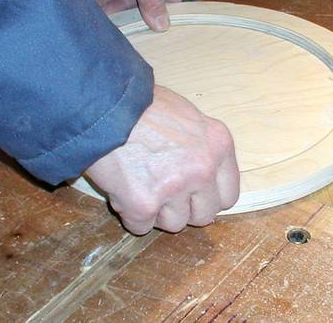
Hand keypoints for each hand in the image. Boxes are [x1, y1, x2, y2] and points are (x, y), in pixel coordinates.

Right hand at [85, 86, 239, 233]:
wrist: (104, 104)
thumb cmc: (141, 104)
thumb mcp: (186, 115)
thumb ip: (199, 146)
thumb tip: (199, 171)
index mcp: (218, 145)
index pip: (228, 195)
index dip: (207, 197)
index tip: (192, 194)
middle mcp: (203, 169)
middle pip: (204, 215)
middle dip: (183, 208)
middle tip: (162, 191)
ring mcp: (175, 188)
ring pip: (174, 224)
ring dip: (156, 212)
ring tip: (139, 184)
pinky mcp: (145, 204)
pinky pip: (141, 227)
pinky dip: (130, 215)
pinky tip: (122, 190)